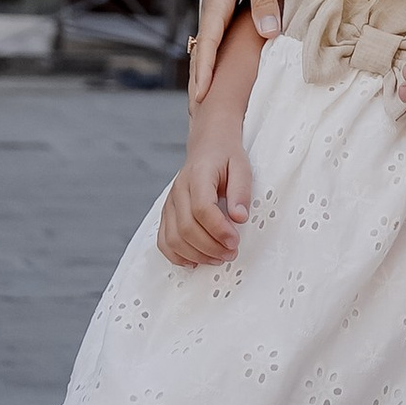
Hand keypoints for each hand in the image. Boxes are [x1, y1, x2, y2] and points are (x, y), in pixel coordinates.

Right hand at [157, 123, 252, 265]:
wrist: (209, 144)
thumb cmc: (225, 155)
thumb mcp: (242, 166)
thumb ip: (241, 190)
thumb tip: (239, 217)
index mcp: (198, 174)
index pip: (202, 208)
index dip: (218, 230)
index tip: (235, 240)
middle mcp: (179, 189)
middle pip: (187, 228)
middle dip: (211, 247)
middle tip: (231, 253)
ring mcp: (170, 202)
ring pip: (174, 238)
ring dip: (197, 255)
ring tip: (218, 257)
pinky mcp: (167, 213)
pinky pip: (164, 241)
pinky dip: (177, 256)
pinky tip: (195, 260)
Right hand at [189, 0, 281, 102]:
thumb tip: (269, 34)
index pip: (207, 42)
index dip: (204, 70)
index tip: (198, 97)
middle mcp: (214, 1)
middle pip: (206, 46)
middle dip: (201, 76)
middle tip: (195, 110)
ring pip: (215, 36)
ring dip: (209, 62)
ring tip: (206, 93)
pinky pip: (223, 24)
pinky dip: (219, 44)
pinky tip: (221, 57)